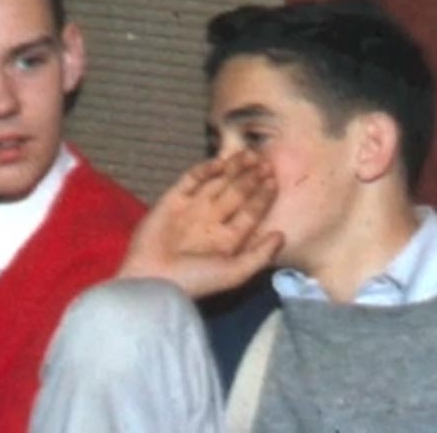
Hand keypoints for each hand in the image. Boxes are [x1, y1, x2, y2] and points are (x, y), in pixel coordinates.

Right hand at [118, 152, 282, 298]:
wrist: (153, 279)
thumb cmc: (196, 280)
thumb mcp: (235, 273)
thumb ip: (260, 255)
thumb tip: (282, 235)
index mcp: (228, 240)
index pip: (250, 213)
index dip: (262, 197)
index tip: (274, 180)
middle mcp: (212, 221)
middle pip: (236, 194)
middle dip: (251, 179)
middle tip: (265, 162)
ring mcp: (192, 209)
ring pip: (217, 183)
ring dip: (233, 169)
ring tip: (249, 155)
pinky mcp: (172, 200)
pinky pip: (191, 179)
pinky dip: (205, 170)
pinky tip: (221, 162)